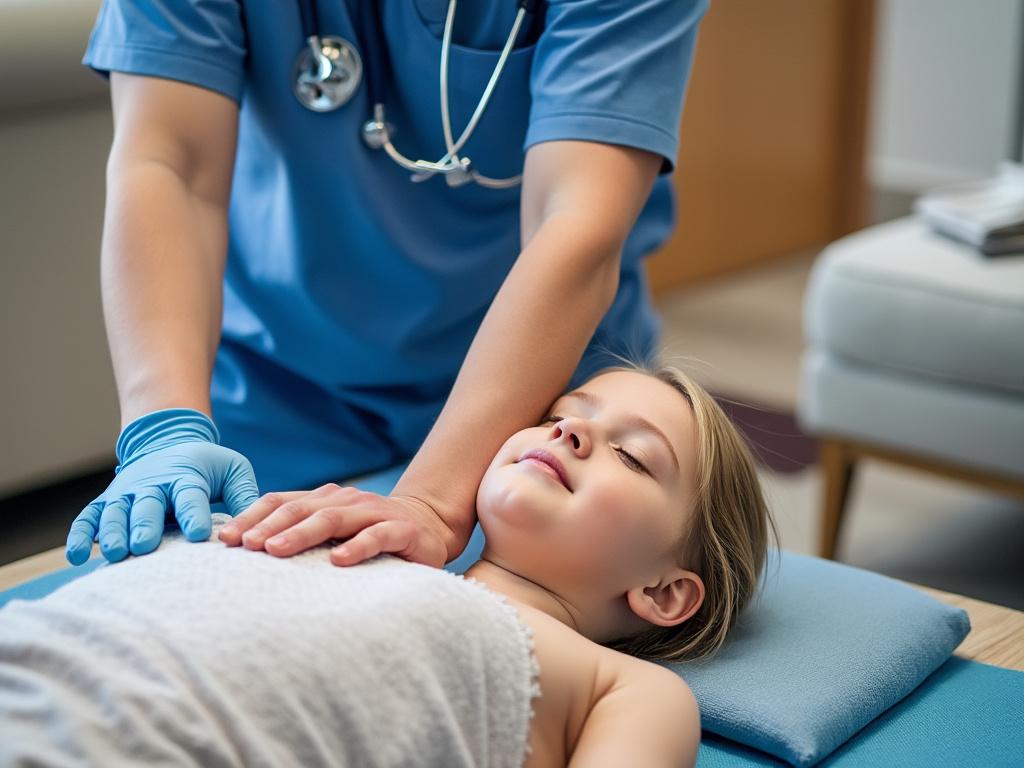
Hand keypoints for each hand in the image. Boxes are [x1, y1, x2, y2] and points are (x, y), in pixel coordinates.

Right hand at [65, 409, 259, 564]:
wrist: (168, 443)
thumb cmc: (207, 465)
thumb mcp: (233, 469)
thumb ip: (245, 494)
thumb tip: (257, 525)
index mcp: (186, 475)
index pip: (190, 494)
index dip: (194, 513)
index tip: (199, 534)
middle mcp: (152, 483)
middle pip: (147, 504)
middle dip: (145, 524)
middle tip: (145, 546)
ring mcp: (126, 492)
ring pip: (115, 512)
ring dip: (113, 531)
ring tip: (116, 552)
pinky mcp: (107, 501)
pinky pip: (89, 517)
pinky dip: (81, 534)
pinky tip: (78, 556)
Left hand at [218, 483, 451, 568]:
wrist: (430, 527)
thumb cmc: (370, 537)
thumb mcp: (334, 533)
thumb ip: (301, 535)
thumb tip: (246, 551)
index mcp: (325, 499)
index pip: (281, 502)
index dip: (252, 517)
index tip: (226, 539)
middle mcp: (347, 500)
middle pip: (301, 509)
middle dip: (270, 526)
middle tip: (246, 545)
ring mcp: (375, 513)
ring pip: (333, 519)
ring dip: (302, 533)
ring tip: (276, 550)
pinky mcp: (403, 530)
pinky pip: (377, 536)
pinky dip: (357, 547)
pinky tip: (339, 560)